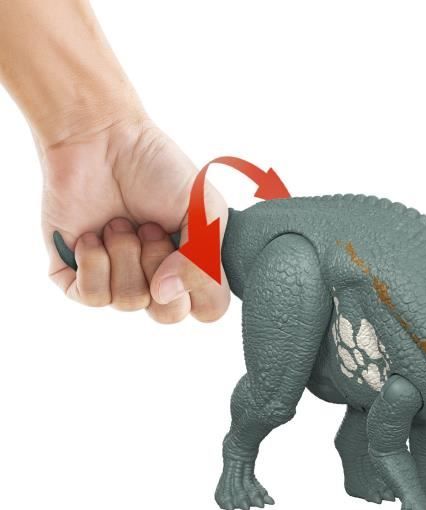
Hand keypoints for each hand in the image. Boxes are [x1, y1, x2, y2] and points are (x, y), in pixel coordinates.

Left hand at [40, 116, 230, 322]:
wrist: (101, 137)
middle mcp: (157, 280)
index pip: (208, 310)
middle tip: (149, 227)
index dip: (201, 290)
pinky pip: (91, 297)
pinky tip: (93, 234)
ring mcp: (117, 280)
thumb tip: (165, 294)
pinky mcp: (77, 275)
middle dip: (158, 265)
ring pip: (129, 302)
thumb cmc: (157, 168)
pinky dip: (94, 262)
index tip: (190, 249)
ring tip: (119, 222)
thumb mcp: (204, 209)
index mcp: (192, 268)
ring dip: (125, 254)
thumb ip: (203, 258)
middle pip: (167, 315)